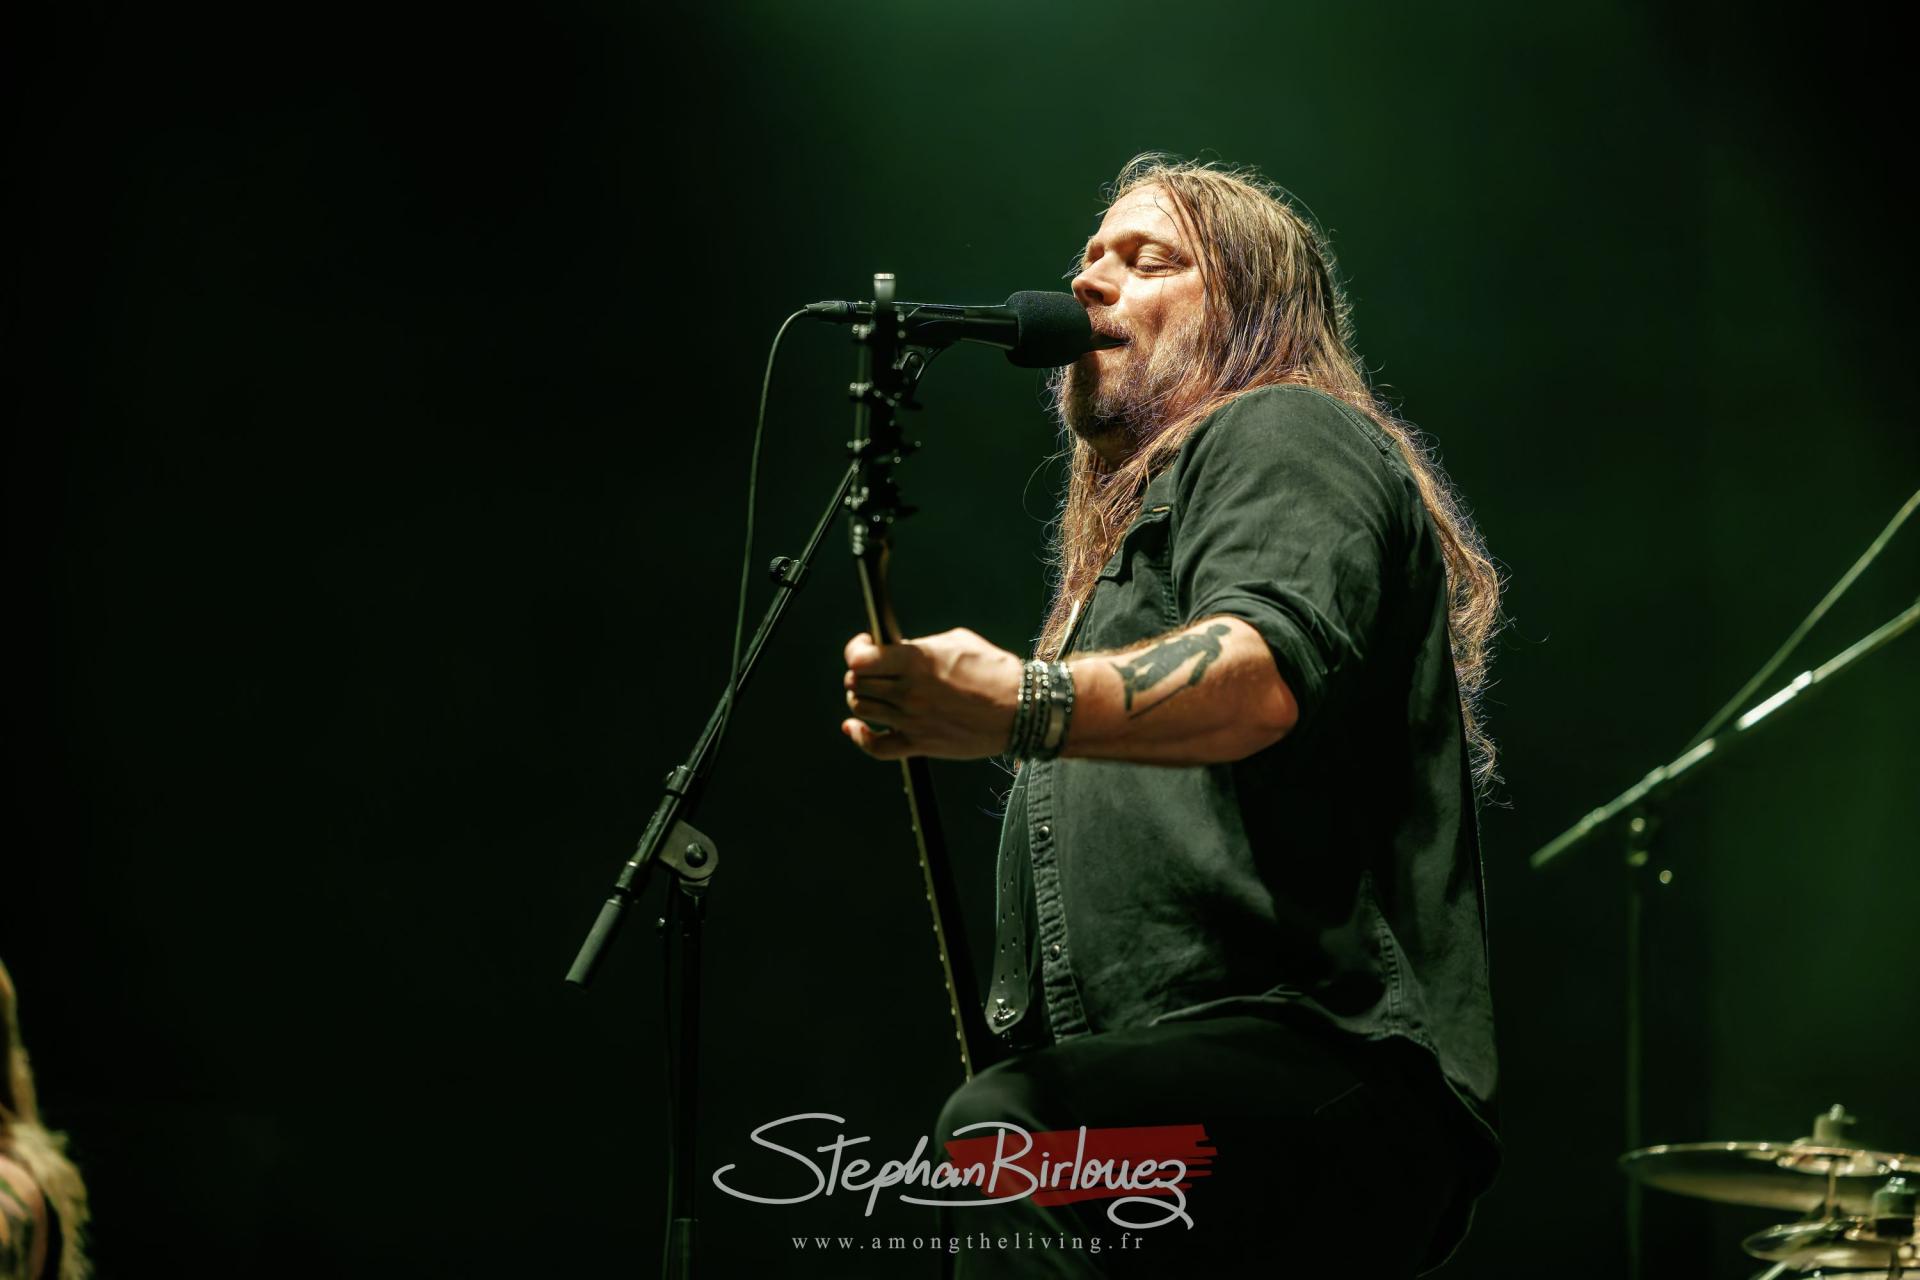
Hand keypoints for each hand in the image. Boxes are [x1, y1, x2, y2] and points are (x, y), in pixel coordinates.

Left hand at [840, 628, 1021, 759]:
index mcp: (917, 662)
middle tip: (873, 671)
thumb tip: (899, 650)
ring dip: (862, 699)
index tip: (866, 646)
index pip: (861, 659)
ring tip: (876, 693)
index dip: (856, 650)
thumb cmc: (994, 670)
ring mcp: (913, 721)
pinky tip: (856, 727)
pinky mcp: (920, 744)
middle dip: (860, 674)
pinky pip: (876, 747)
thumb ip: (920, 646)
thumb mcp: (957, 641)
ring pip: (862, 709)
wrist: (1021, 708)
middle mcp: (910, 692)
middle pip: (856, 683)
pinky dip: (860, 737)